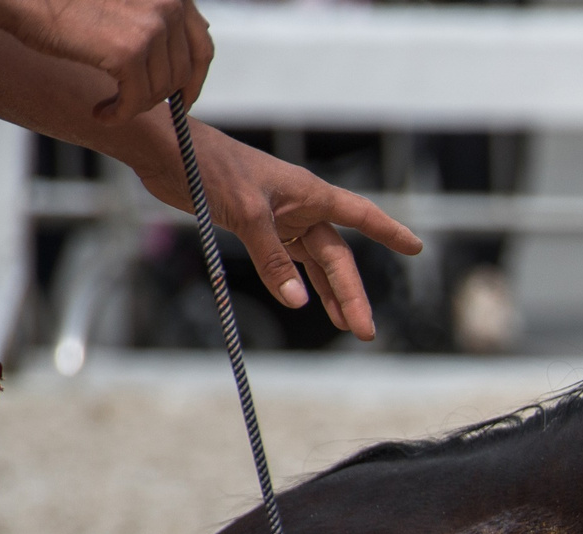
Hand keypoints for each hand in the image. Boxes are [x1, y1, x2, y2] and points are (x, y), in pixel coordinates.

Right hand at [0, 0, 213, 121]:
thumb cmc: (67, 2)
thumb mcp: (127, 5)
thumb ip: (157, 23)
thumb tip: (182, 64)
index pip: (202, 46)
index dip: (196, 78)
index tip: (185, 97)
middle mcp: (169, 6)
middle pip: (182, 72)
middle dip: (161, 95)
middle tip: (136, 104)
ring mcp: (151, 29)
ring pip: (161, 89)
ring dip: (136, 104)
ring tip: (112, 105)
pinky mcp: (128, 52)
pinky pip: (137, 100)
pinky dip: (121, 113)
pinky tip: (103, 113)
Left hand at [145, 122, 424, 341]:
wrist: (166, 152)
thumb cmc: (209, 168)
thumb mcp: (247, 214)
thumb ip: (273, 260)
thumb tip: (298, 303)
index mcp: (309, 194)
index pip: (361, 216)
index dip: (389, 232)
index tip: (415, 248)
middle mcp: (300, 207)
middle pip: (336, 257)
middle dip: (351, 294)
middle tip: (364, 332)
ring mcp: (279, 219)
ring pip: (313, 263)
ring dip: (328, 294)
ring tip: (344, 326)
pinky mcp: (255, 227)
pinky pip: (284, 262)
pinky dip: (294, 283)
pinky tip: (304, 303)